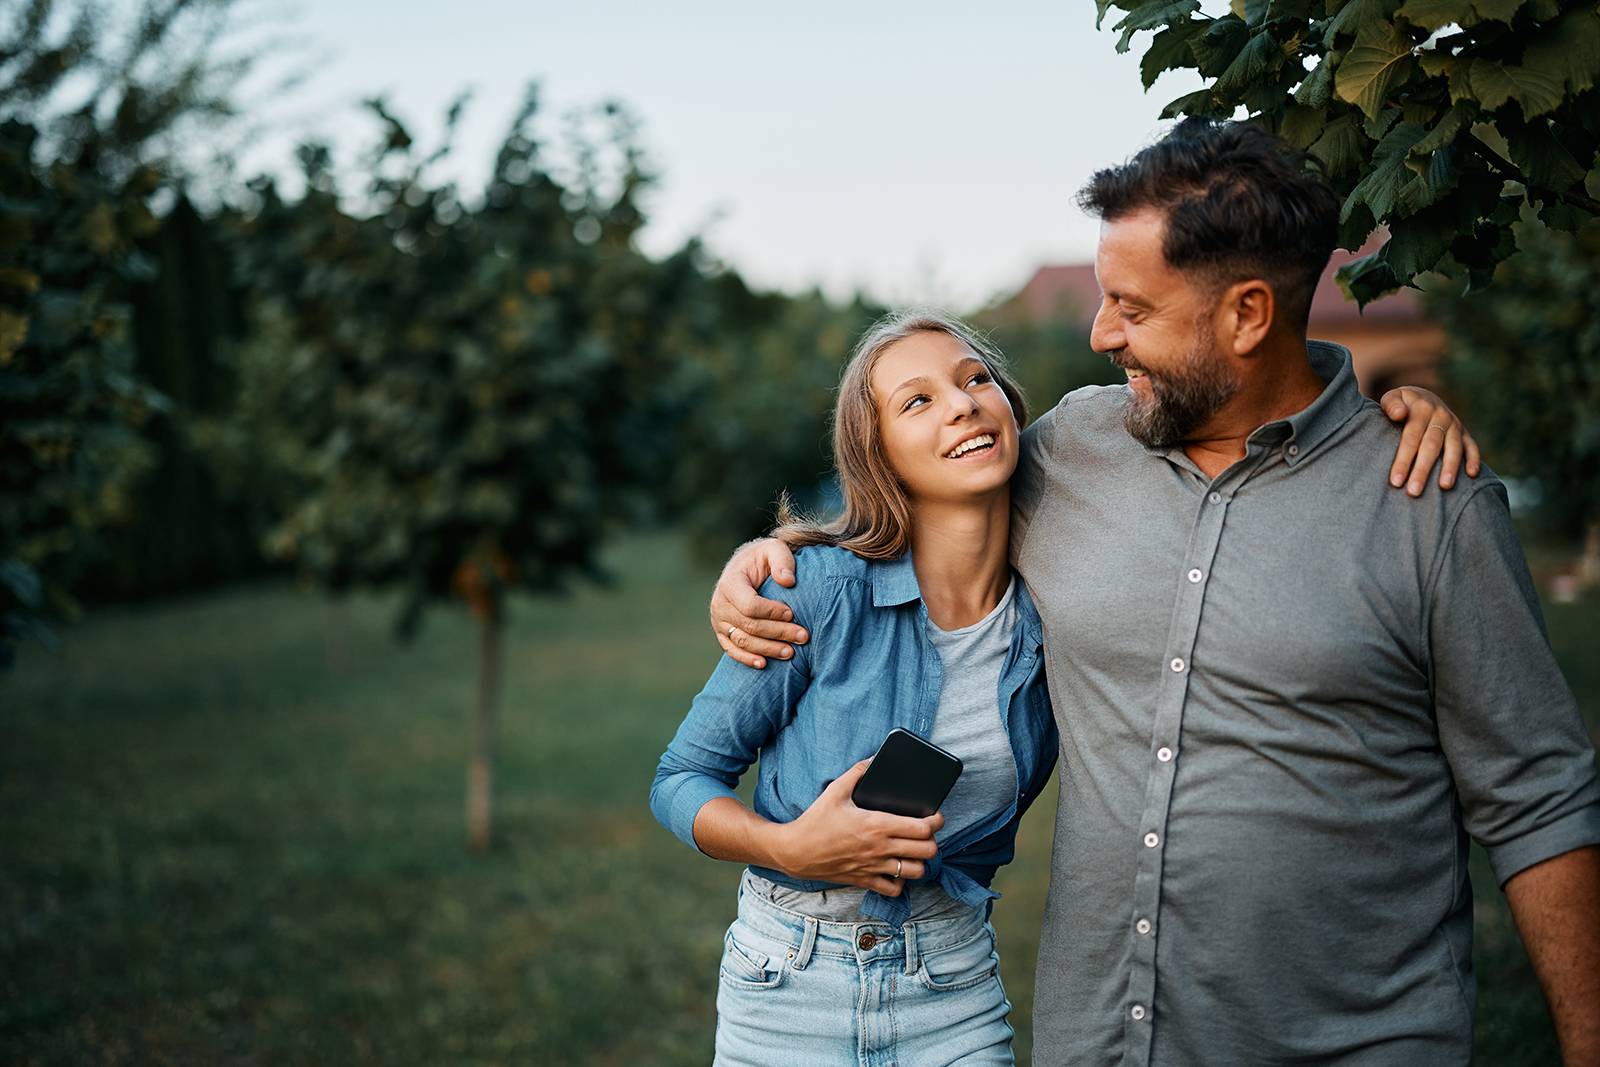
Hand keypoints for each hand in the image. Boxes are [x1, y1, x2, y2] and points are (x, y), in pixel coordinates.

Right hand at [710, 538, 807, 668]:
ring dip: (768, 649)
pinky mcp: (722, 632)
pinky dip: (747, 659)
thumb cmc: (763, 559)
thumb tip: (788, 581)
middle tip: (803, 636)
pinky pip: (732, 650)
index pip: (749, 605)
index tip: (792, 613)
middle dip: (778, 632)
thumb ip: (782, 560)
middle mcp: (720, 603)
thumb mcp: (774, 549)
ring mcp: (719, 620)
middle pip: (749, 625)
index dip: (771, 612)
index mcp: (730, 582)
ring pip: (743, 641)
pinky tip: (764, 663)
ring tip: (791, 652)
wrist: (746, 568)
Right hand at [771, 760, 943, 896]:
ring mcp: (874, 867)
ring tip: (913, 852)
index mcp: (877, 824)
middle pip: (927, 851)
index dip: (936, 821)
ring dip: (919, 862)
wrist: (795, 850)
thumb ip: (858, 772)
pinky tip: (896, 869)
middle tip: (925, 834)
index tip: (935, 817)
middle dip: (932, 841)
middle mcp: (880, 848)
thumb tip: (874, 759)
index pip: (923, 828)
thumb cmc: (815, 820)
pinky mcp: (865, 880)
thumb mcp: (835, 790)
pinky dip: (901, 881)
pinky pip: (895, 889)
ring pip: (916, 872)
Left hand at [1380, 386, 1481, 496]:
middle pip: (1431, 446)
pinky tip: (1472, 475)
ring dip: (1450, 467)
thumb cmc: (1400, 404)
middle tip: (1414, 491)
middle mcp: (1440, 416)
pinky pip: (1472, 446)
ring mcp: (1454, 425)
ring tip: (1444, 487)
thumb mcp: (1392, 397)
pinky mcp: (1465, 433)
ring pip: (1453, 448)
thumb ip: (1391, 404)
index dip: (1403, 460)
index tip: (1395, 481)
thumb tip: (1398, 413)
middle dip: (1423, 470)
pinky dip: (1473, 459)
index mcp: (1421, 409)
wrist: (1422, 397)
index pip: (1411, 437)